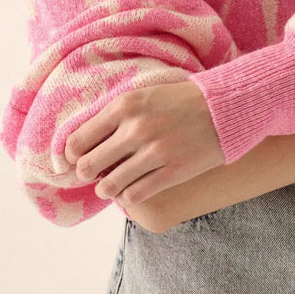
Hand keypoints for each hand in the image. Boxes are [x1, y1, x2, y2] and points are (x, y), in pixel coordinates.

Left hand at [64, 80, 225, 207]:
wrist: (223, 109)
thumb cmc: (179, 101)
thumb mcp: (143, 96)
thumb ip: (114, 116)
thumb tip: (82, 145)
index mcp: (125, 105)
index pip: (77, 140)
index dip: (71, 155)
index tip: (75, 159)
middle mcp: (135, 128)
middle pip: (88, 166)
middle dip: (86, 173)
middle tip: (95, 173)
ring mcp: (154, 152)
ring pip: (108, 186)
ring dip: (106, 188)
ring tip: (112, 184)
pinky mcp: (171, 172)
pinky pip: (133, 196)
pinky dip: (127, 197)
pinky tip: (131, 189)